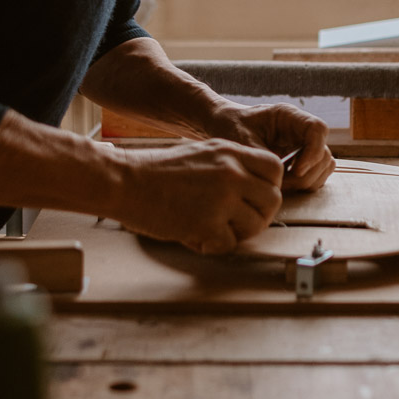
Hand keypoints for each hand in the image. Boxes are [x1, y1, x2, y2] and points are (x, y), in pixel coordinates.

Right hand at [113, 140, 284, 254]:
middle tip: (238, 221)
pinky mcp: (207, 223)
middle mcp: (232, 173)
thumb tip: (257, 188)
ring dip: (238, 233)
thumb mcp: (204, 154)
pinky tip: (197, 237)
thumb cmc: (158, 171)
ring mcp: (222, 198)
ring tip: (214, 229)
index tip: (255, 197)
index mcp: (232, 152)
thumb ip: (233, 166)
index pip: (275, 169)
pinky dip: (214, 246)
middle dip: (259, 215)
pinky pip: (229, 244)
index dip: (269, 186)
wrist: (124, 181)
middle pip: (272, 200)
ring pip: (256, 224)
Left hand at [209, 101, 335, 192]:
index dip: (313, 152)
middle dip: (306, 173)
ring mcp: (304, 143)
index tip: (296, 170)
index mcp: (288, 116)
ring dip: (307, 179)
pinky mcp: (302, 157)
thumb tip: (282, 179)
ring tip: (281, 183)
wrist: (224, 125)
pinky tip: (284, 182)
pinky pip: (317, 172)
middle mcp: (301, 128)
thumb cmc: (231, 127)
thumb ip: (264, 159)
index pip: (317, 129)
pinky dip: (305, 182)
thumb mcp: (243, 142)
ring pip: (324, 165)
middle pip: (324, 152)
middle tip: (282, 183)